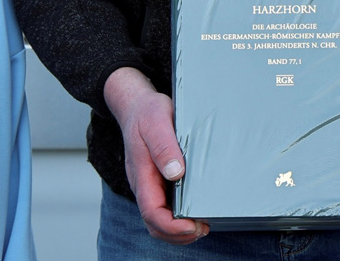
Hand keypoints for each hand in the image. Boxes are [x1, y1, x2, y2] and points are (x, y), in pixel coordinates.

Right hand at [103, 67, 207, 243]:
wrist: (136, 105)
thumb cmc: (146, 113)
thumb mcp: (156, 122)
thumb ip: (164, 147)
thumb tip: (175, 172)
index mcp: (141, 174)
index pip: (152, 212)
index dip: (172, 226)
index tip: (193, 226)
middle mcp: (143, 184)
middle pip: (154, 224)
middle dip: (177, 234)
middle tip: (202, 228)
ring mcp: (149, 184)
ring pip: (158, 220)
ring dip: (178, 230)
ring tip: (201, 226)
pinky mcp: (156, 181)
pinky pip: (163, 208)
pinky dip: (177, 219)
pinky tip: (194, 213)